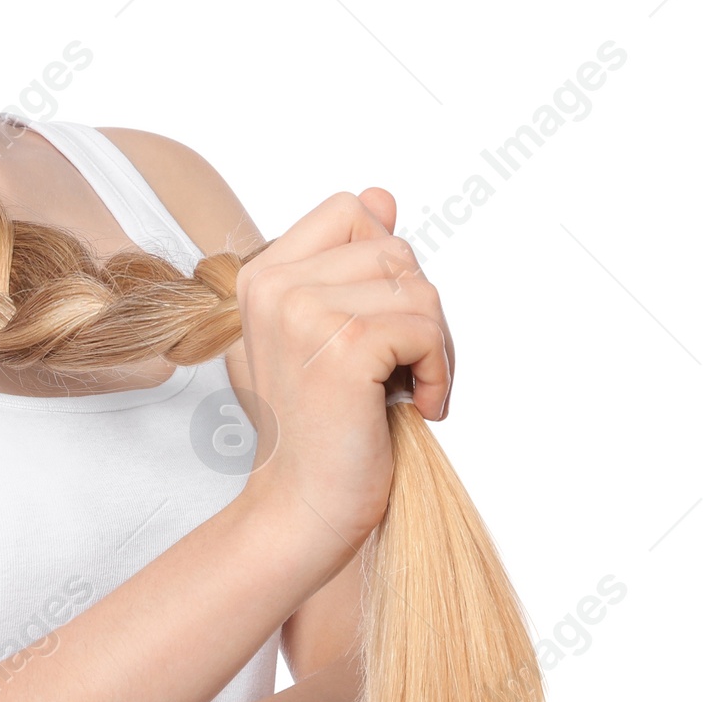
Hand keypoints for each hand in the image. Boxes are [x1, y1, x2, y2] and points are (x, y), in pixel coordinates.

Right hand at [234, 187, 453, 561]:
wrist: (304, 506)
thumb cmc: (322, 427)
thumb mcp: (330, 331)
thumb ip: (351, 262)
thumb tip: (384, 194)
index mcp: (262, 273)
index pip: (355, 211)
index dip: (387, 265)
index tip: (380, 327)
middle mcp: (273, 283)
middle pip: (395, 248)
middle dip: (420, 310)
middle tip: (403, 370)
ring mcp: (304, 311)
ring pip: (419, 287)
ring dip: (436, 345)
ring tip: (409, 389)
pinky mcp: (344, 345)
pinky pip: (427, 326)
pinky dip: (440, 372)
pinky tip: (418, 406)